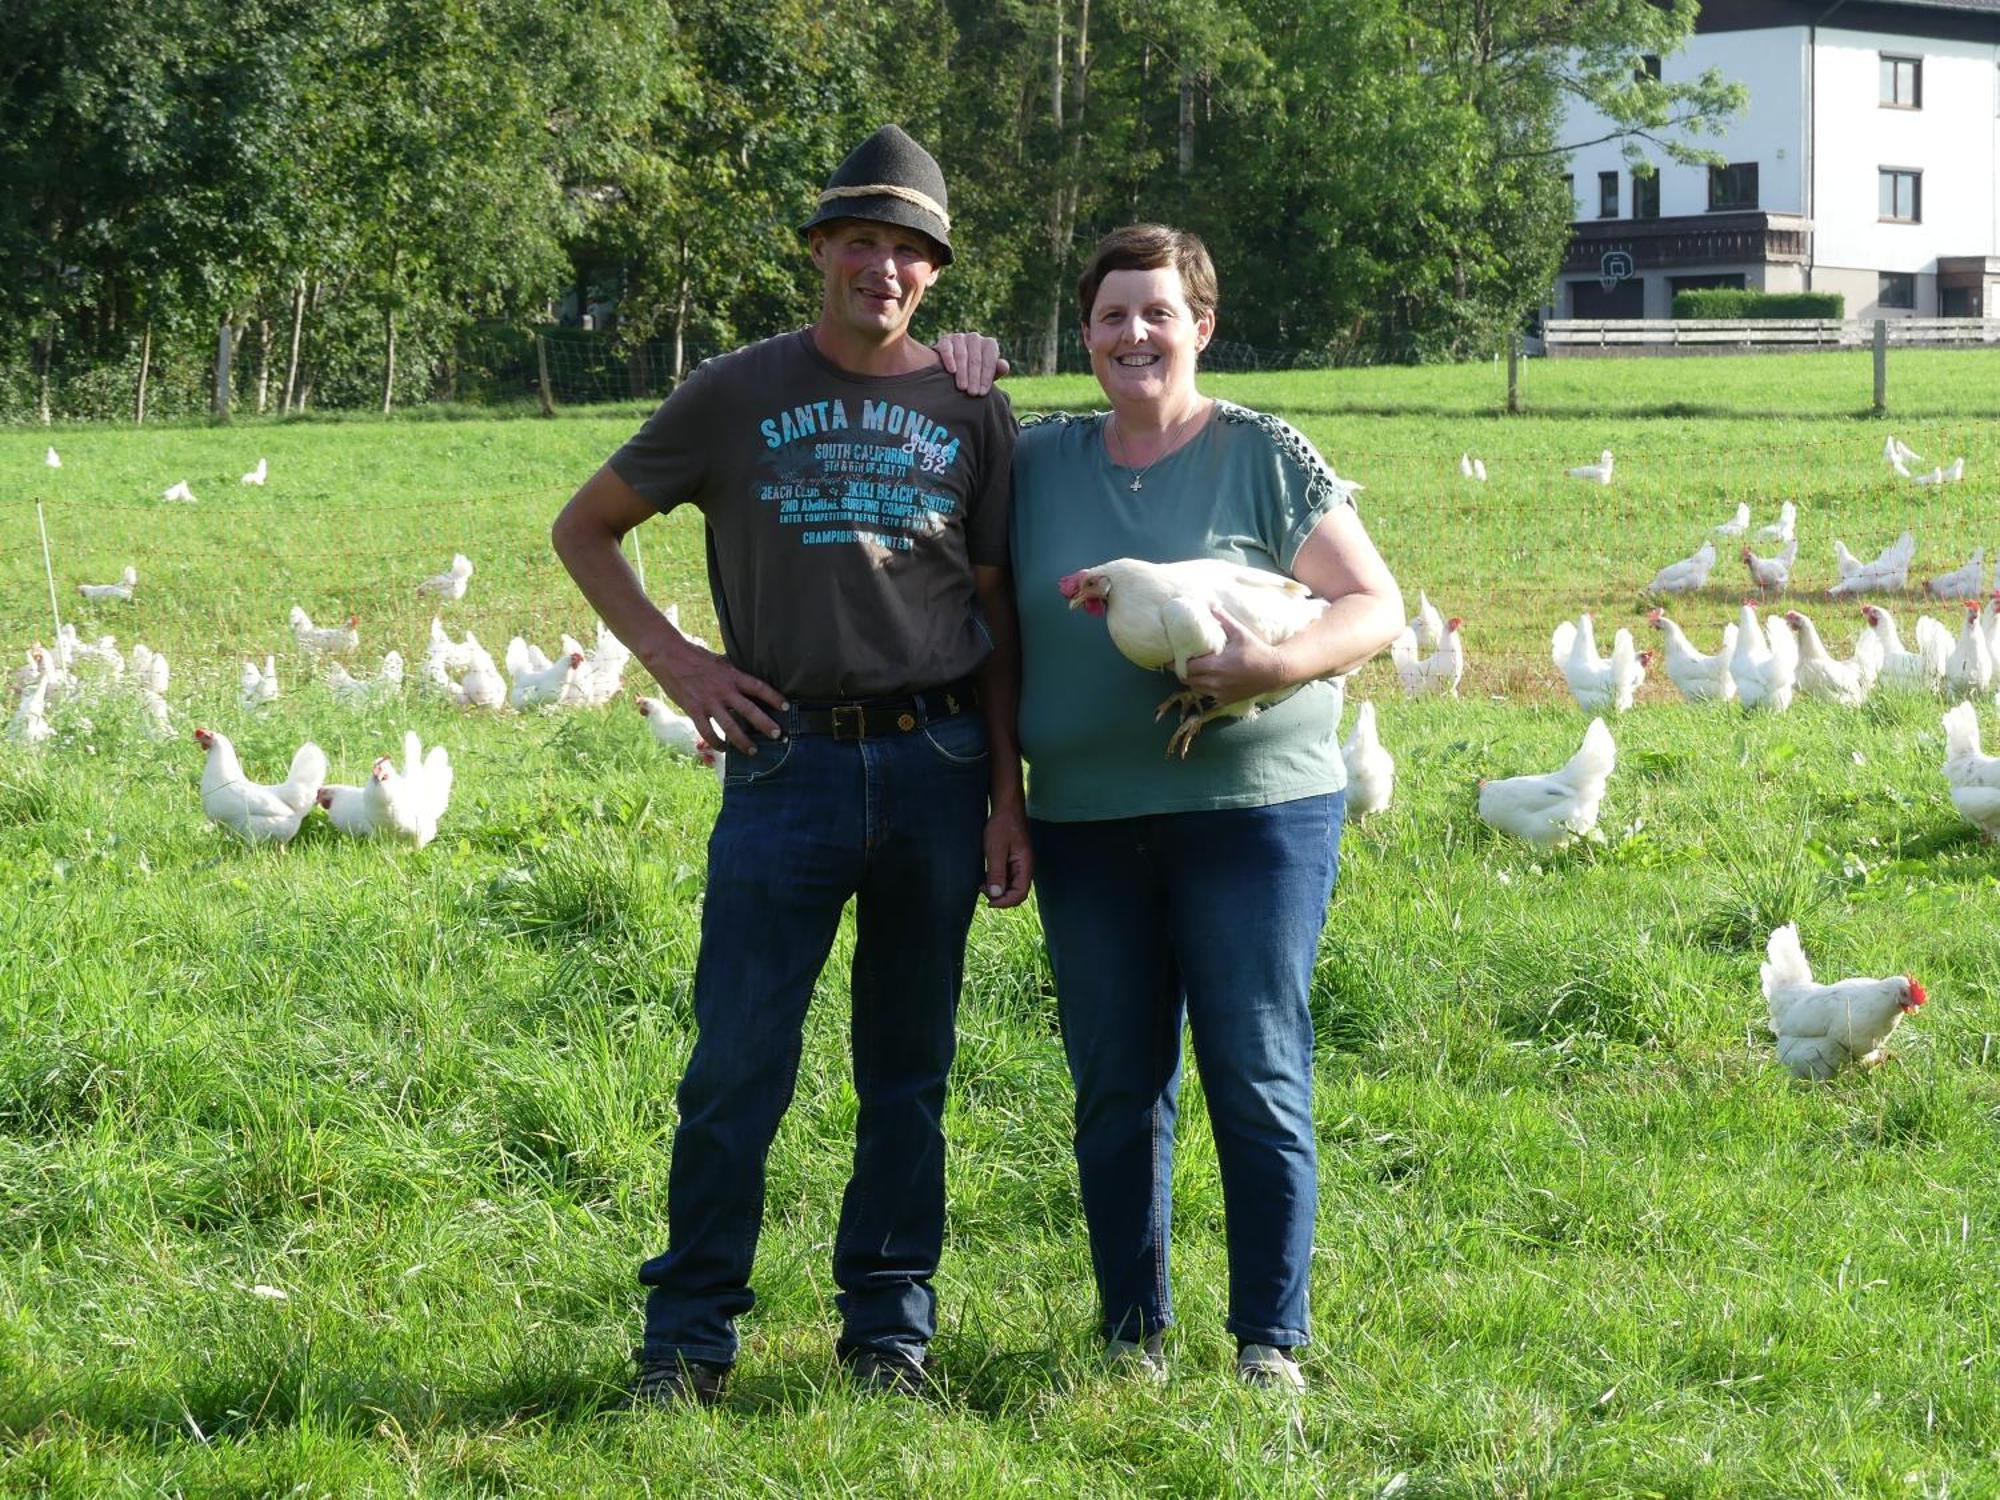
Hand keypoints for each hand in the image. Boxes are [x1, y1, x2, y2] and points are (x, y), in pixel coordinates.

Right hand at [650, 642, 786, 755]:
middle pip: (750, 710)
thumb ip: (732, 674)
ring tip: (754, 751)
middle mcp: (724, 690)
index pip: (758, 687)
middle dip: (766, 725)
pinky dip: (716, 743)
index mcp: (732, 675)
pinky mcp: (694, 710)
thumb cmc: (695, 656)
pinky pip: (708, 732)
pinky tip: (723, 748)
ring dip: (743, 741)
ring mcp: (709, 702)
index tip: (786, 707)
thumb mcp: (719, 662)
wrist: (668, 655)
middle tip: (779, 736)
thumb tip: (746, 680)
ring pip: (731, 726)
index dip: (773, 697)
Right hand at [935, 332, 1009, 395]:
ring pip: (962, 355)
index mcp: (989, 344)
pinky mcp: (945, 339)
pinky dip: (949, 359)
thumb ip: (997, 370)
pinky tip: (952, 371)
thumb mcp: (987, 374)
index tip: (982, 392)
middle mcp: (975, 338)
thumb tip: (1004, 366)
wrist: (953, 366)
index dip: (986, 377)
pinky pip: (947, 349)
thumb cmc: (975, 372)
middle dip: (974, 378)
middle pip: (976, 359)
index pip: (989, 361)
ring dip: (963, 372)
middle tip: (972, 393)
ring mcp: (960, 337)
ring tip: (962, 388)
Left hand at [981, 800, 1032, 907]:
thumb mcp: (996, 849)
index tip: (988, 901)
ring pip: (1011, 886)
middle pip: (1017, 892)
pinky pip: (1007, 877)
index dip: (1005, 902)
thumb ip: (996, 872)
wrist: (1006, 807)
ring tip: (981, 884)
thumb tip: (996, 894)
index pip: (1020, 894)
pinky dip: (997, 881)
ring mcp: (1019, 864)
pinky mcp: (1013, 860)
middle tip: (982, 889)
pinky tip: (985, 877)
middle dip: (1001, 897)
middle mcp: (1025, 867)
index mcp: (1025, 865)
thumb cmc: (1002, 824)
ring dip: (998, 889)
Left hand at [1181, 607, 1292, 702]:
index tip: (1178, 656)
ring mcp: (1221, 693)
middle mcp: (1217, 681)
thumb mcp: (1240, 633)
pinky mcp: (1227, 699)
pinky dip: (1205, 688)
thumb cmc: (1257, 650)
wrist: (1275, 671)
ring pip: (1197, 688)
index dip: (1180, 662)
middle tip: (1183, 662)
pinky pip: (1208, 695)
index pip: (1188, 667)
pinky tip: (1209, 678)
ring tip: (1194, 670)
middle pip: (1189, 680)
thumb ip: (1224, 619)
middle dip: (1184, 671)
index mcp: (1217, 665)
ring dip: (1193, 680)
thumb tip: (1211, 604)